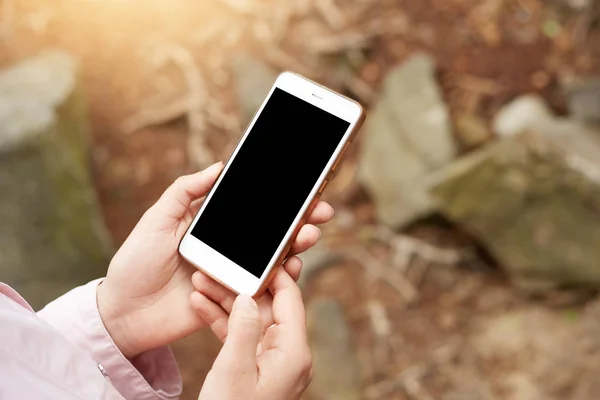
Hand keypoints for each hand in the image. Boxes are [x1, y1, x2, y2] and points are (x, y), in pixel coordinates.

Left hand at [97, 162, 333, 357]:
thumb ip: (185, 191)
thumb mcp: (157, 220)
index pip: (251, 210)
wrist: (123, 312)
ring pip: (273, 259)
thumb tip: (218, 166)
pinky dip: (282, 278)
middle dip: (299, 221)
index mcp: (211, 226)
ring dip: (296, 246)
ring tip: (308, 237)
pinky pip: (263, 288)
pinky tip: (293, 267)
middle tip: (320, 213)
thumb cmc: (134, 263)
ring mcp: (231, 274)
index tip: (302, 190)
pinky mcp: (232, 299)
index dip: (277, 201)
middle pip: (270, 233)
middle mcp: (226, 248)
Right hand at [198, 269, 311, 399]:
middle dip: (241, 285)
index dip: (274, 273)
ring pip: (251, 320)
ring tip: (201, 281)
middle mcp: (288, 355)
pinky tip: (201, 305)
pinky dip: (223, 322)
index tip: (256, 254)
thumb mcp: (234, 369)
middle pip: (268, 306)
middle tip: (218, 267)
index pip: (290, 299)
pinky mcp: (256, 369)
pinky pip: (242, 337)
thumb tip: (247, 297)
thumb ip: (244, 329)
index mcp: (294, 352)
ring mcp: (273, 362)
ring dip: (226, 301)